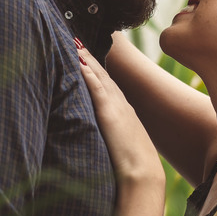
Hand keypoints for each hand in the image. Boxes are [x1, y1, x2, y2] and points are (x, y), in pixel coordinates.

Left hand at [77, 42, 163, 187]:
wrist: (142, 174)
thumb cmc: (133, 168)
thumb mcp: (123, 147)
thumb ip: (113, 138)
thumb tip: (106, 140)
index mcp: (125, 113)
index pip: (108, 86)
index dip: (96, 71)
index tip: (85, 56)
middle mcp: (122, 105)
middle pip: (103, 76)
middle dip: (89, 58)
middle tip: (76, 41)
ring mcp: (117, 107)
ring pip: (100, 77)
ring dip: (86, 60)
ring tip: (74, 44)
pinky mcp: (110, 114)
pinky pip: (97, 89)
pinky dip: (88, 74)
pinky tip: (79, 63)